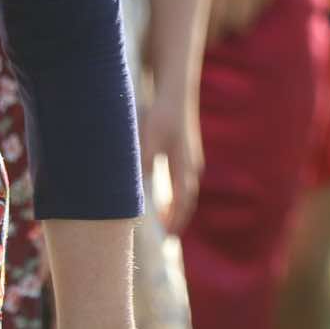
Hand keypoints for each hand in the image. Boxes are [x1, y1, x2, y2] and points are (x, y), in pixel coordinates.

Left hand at [139, 83, 202, 231]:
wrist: (175, 91)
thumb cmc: (161, 115)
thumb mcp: (147, 140)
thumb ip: (143, 164)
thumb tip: (137, 191)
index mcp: (185, 165)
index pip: (183, 200)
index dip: (176, 219)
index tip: (168, 237)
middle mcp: (192, 163)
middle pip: (188, 197)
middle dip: (179, 216)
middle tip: (168, 235)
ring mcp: (190, 156)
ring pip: (186, 188)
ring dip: (178, 205)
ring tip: (166, 220)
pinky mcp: (184, 149)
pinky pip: (182, 179)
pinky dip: (176, 192)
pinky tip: (165, 195)